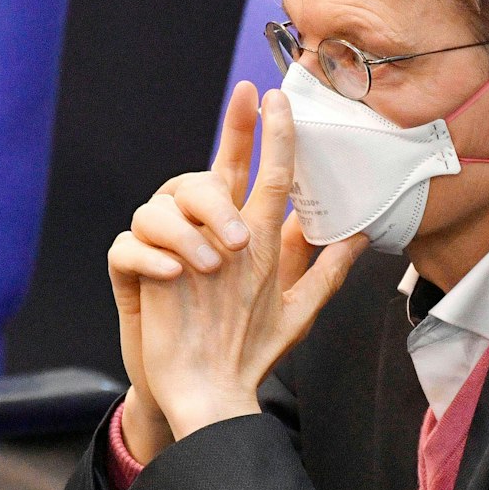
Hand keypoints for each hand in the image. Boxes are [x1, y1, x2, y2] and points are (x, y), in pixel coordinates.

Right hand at [138, 87, 367, 438]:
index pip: (254, 170)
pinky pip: (126, 246)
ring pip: (159, 205)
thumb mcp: (296, 312)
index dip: (262, 132)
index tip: (270, 96)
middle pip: (202, 176)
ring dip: (187, 232)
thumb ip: (325, 273)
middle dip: (216, 188)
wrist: (204, 393)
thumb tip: (362, 237)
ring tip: (210, 268)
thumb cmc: (247, 347)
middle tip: (239, 236)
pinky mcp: (134, 276)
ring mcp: (166, 251)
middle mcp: (203, 232)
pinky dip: (150, 256)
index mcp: (243, 232)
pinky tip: (171, 277)